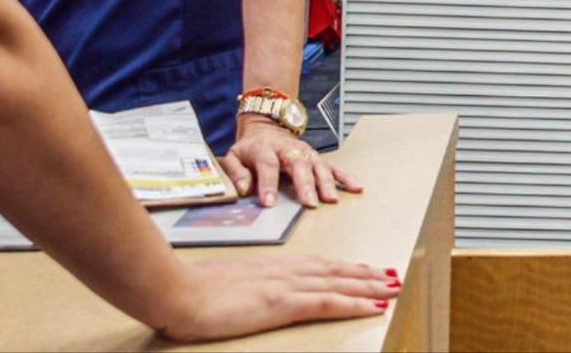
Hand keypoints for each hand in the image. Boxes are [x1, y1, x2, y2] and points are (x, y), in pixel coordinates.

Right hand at [158, 256, 398, 342]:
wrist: (176, 291)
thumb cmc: (191, 291)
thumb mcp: (225, 286)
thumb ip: (244, 288)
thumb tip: (250, 295)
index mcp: (270, 267)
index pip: (317, 266)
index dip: (344, 268)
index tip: (364, 269)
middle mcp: (284, 270)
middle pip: (335, 271)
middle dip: (366, 273)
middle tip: (392, 273)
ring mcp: (285, 285)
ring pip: (339, 282)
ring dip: (370, 285)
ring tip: (394, 284)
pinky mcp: (282, 302)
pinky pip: (328, 302)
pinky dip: (356, 302)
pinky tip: (375, 305)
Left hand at [222, 117, 363, 207]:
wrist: (265, 126)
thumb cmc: (251, 147)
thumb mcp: (234, 156)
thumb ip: (236, 172)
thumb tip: (244, 189)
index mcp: (264, 149)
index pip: (267, 165)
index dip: (268, 184)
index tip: (269, 203)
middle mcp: (287, 148)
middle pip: (298, 164)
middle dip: (305, 184)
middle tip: (310, 202)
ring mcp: (304, 151)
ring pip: (318, 164)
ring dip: (326, 182)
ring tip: (331, 199)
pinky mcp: (315, 156)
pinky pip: (332, 165)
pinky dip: (344, 176)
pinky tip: (355, 187)